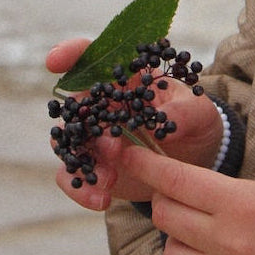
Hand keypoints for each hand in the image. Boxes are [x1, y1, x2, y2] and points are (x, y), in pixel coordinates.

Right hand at [45, 38, 223, 211]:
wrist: (195, 163)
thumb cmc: (195, 125)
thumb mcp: (200, 114)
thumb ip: (186, 113)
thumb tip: (167, 120)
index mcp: (124, 79)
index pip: (92, 57)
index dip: (71, 54)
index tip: (55, 61)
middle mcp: (102, 104)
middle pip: (74, 106)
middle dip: (84, 126)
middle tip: (113, 147)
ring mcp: (94, 136)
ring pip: (67, 143)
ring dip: (82, 161)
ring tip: (111, 179)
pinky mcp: (93, 165)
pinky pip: (71, 176)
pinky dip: (81, 189)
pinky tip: (102, 200)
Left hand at [123, 144, 254, 254]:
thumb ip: (233, 192)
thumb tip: (194, 192)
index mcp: (245, 205)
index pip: (176, 181)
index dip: (147, 164)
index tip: (128, 152)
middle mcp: (232, 245)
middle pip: (168, 217)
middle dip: (166, 200)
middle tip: (180, 194)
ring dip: (180, 239)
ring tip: (205, 233)